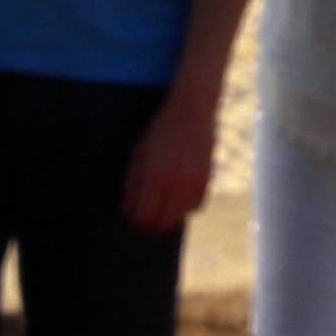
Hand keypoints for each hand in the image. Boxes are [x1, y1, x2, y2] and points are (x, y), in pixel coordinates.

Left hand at [122, 93, 216, 231]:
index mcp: (153, 176)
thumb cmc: (159, 132)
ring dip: (169, 214)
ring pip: (180, 218)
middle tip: (146, 215)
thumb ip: (132, 185)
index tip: (132, 216)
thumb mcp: (138, 155)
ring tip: (163, 200)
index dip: (135, 221)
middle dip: (151, 224)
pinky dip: (186, 206)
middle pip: (162, 224)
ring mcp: (194, 182)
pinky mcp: (208, 180)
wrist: (191, 111)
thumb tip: (128, 212)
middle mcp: (175, 182)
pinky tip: (179, 192)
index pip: (142, 216)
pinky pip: (196, 207)